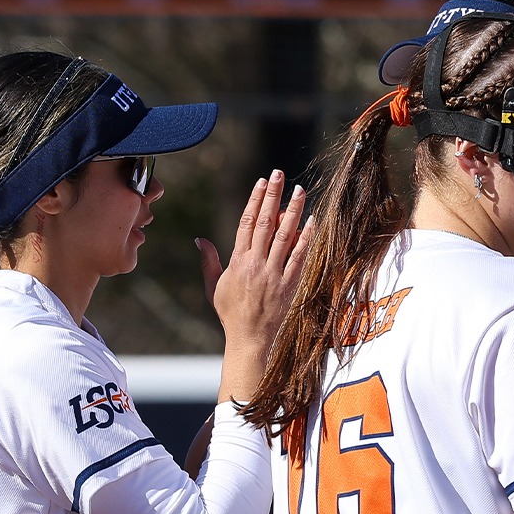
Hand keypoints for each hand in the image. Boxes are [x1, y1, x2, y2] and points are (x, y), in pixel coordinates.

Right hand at [198, 170, 313, 353]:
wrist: (249, 339)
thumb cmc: (231, 314)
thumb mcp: (214, 287)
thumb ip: (210, 261)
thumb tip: (200, 240)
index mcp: (237, 261)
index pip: (246, 223)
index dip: (255, 200)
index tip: (261, 182)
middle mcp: (255, 264)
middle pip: (266, 222)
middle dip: (273, 196)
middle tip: (279, 174)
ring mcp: (273, 274)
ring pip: (285, 236)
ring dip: (293, 211)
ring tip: (300, 191)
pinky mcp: (289, 285)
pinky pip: (299, 257)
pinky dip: (306, 239)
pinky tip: (313, 221)